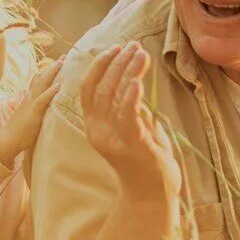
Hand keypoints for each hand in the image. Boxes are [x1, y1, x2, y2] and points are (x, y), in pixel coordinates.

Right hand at [0, 58, 62, 167]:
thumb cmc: (19, 132)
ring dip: (52, 73)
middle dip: (52, 67)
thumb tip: (45, 107)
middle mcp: (30, 98)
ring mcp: (31, 103)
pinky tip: (58, 85)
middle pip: (41, 78)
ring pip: (42, 84)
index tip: (56, 64)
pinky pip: (43, 99)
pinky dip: (50, 92)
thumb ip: (36, 110)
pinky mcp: (34, 112)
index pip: (38, 81)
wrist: (7, 140)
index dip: (47, 72)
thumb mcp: (29, 116)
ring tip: (62, 63)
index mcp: (29, 99)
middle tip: (63, 57)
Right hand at [80, 42, 180, 197]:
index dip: (99, 65)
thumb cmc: (144, 159)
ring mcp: (113, 139)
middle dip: (118, 62)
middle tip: (134, 45)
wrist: (151, 193)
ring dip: (128, 71)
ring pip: (115, 97)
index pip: (88, 88)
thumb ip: (127, 107)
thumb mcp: (130, 129)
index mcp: (94, 126)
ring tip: (141, 53)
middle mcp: (98, 131)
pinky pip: (127, 117)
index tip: (115, 47)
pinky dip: (131, 97)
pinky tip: (138, 81)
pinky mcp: (130, 145)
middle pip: (102, 87)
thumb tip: (133, 79)